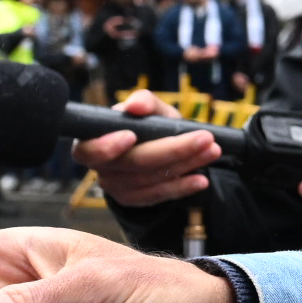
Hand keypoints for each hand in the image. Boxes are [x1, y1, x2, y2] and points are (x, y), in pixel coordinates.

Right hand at [76, 89, 223, 205]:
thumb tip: (135, 106)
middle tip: (205, 138)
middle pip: (134, 162)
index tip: (131, 135)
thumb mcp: (151, 109)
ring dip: (186, 164)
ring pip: (151, 179)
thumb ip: (145, 101)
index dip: (107, 146)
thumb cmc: (149, 124)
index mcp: (92, 140)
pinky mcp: (132, 200)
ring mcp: (115, 186)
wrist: (155, 150)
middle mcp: (100, 167)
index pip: (89, 150)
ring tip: (212, 151)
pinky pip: (158, 195)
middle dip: (173, 149)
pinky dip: (182, 187)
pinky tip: (201, 179)